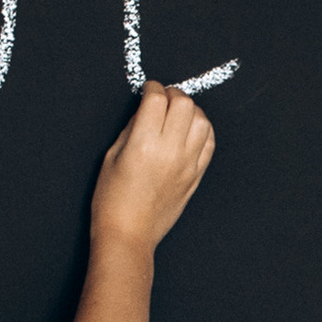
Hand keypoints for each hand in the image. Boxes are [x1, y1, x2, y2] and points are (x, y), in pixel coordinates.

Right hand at [92, 82, 214, 254]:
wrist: (129, 234)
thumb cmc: (112, 199)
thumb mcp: (112, 157)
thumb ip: (131, 129)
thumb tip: (146, 109)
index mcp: (143, 144)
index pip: (157, 99)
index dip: (152, 87)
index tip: (148, 89)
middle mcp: (169, 151)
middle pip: (184, 104)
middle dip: (173, 94)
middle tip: (163, 99)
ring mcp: (187, 164)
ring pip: (202, 120)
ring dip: (190, 111)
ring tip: (178, 114)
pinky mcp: (196, 175)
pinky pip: (209, 142)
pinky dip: (202, 130)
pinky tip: (190, 130)